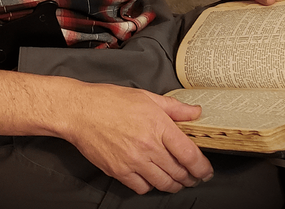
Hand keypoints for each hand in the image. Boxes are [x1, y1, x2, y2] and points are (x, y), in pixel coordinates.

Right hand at [58, 83, 213, 193]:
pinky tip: (150, 177)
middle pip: (179, 172)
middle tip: (193, 177)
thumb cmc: (109, 101)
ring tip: (176, 180)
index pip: (190, 155)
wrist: (79, 111)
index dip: (202, 167)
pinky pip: (142, 188)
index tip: (205, 171)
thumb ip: (174, 108)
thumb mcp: (146, 97)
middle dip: (190, 178)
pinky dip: (150, 185)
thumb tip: (195, 112)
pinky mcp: (119, 171)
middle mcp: (148, 146)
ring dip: (174, 184)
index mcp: (158, 126)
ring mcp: (133, 161)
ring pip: (163, 183)